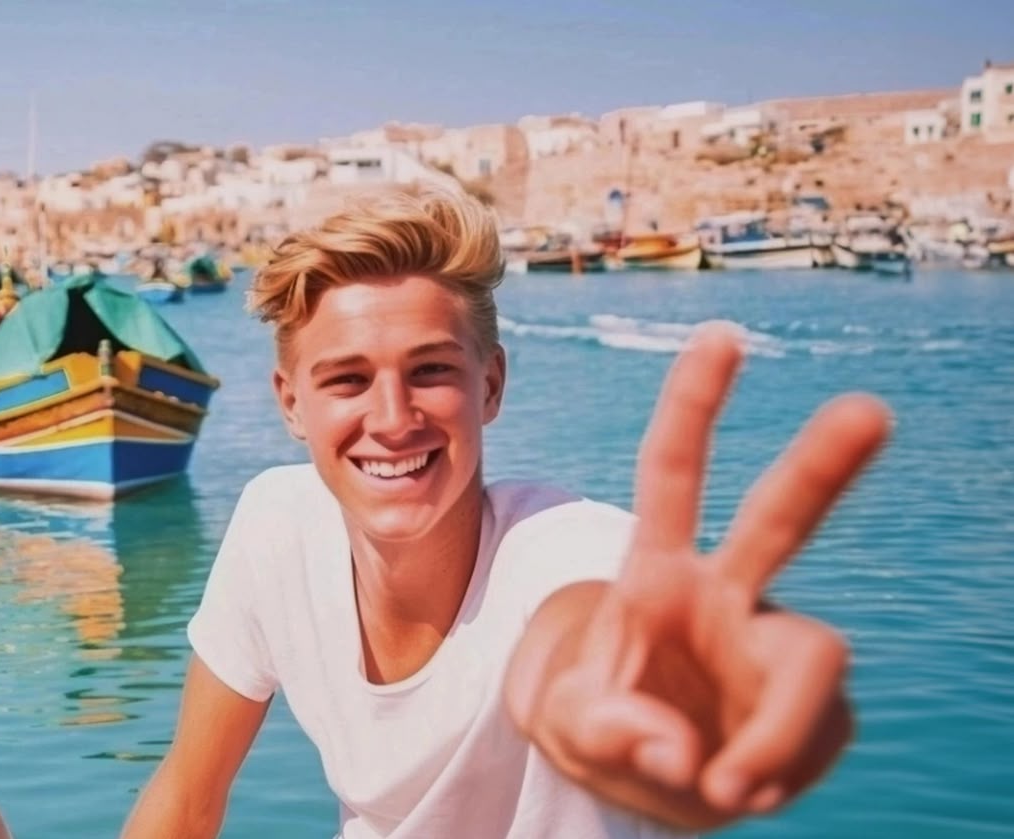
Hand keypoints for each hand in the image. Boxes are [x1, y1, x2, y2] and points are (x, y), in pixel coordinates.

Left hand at [507, 321, 891, 829]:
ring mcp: (775, 641)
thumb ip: (609, 729)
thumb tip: (687, 754)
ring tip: (724, 789)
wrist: (653, 777)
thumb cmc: (601, 726)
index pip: (672, 476)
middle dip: (823, 465)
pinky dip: (780, 773)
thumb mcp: (568, 724)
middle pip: (780, 519)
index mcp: (654, 572)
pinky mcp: (811, 699)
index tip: (722, 336)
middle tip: (869, 411)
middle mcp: (725, 593)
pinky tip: (741, 788)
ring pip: (817, 660)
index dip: (693, 407)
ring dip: (781, 733)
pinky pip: (818, 735)